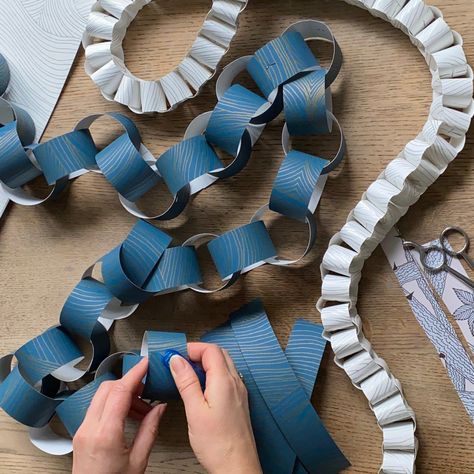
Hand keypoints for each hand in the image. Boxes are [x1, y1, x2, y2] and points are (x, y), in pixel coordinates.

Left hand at [72, 358, 165, 473]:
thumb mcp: (138, 461)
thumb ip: (150, 430)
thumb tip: (159, 408)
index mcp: (105, 435)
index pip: (119, 391)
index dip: (134, 374)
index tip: (145, 363)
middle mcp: (89, 429)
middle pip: (108, 388)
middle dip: (129, 383)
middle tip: (147, 389)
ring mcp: (82, 430)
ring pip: (102, 396)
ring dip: (122, 394)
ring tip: (142, 409)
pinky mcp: (81, 434)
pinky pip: (98, 408)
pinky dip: (114, 404)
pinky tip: (129, 415)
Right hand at [170, 343, 261, 473]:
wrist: (237, 466)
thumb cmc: (218, 445)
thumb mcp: (195, 411)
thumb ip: (186, 382)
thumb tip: (177, 360)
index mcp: (224, 381)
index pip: (210, 349)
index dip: (192, 347)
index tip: (175, 353)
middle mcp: (235, 383)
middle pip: (218, 353)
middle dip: (198, 352)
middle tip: (180, 360)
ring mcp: (239, 391)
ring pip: (224, 364)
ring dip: (206, 362)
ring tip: (187, 373)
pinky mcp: (238, 401)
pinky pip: (227, 377)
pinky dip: (213, 374)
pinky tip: (201, 387)